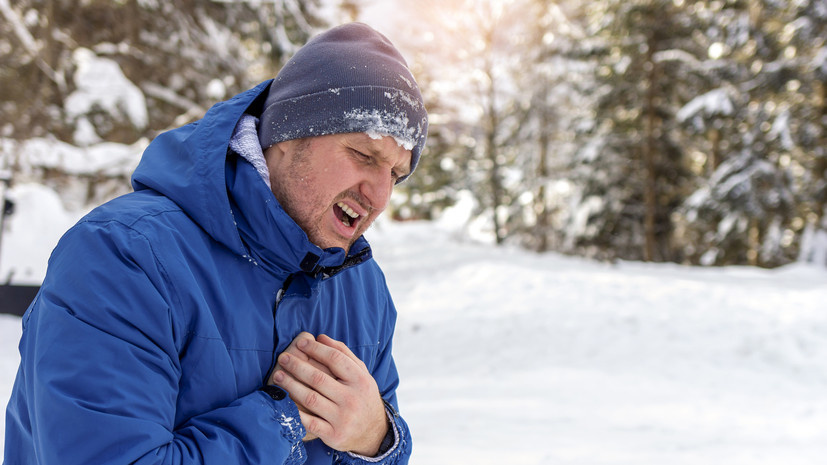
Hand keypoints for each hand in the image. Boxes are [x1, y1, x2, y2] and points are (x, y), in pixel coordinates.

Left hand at [271, 332, 388, 455]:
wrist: (374, 432)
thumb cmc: (362, 396)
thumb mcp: (361, 374)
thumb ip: (343, 353)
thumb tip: (320, 337)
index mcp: (360, 380)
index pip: (335, 359)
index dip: (316, 349)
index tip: (301, 343)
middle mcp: (352, 399)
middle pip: (319, 378)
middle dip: (297, 366)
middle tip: (283, 358)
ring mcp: (342, 418)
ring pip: (311, 399)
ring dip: (291, 386)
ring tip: (278, 376)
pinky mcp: (333, 435)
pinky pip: (309, 422)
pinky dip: (295, 411)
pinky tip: (283, 401)